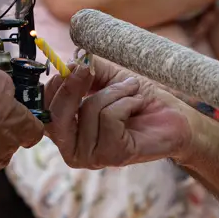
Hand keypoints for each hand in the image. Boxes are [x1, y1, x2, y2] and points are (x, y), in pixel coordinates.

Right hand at [44, 56, 194, 168]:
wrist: (174, 117)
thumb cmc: (139, 99)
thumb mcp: (109, 79)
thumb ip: (87, 71)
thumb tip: (72, 61)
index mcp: (66, 131)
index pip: (44, 110)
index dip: (56, 85)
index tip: (74, 65)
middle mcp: (72, 148)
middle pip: (56, 115)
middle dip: (72, 86)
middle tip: (86, 68)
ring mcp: (91, 156)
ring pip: (89, 109)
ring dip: (114, 92)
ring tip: (131, 93)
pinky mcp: (113, 156)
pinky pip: (110, 117)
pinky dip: (127, 103)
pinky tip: (138, 106)